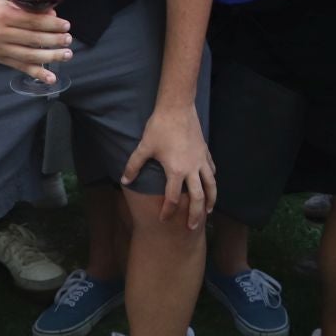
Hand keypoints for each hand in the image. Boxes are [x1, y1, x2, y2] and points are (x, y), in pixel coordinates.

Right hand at [0, 0, 73, 84]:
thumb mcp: (6, 3)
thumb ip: (27, 10)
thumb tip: (52, 15)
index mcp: (4, 16)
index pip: (32, 21)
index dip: (51, 24)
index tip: (66, 25)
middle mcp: (1, 34)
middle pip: (33, 39)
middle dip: (54, 40)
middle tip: (68, 39)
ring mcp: (1, 49)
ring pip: (29, 55)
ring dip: (51, 56)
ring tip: (66, 54)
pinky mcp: (1, 60)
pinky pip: (21, 68)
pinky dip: (37, 73)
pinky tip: (51, 77)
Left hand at [121, 104, 215, 229]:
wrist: (177, 107)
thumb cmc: (159, 127)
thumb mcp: (144, 147)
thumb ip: (133, 166)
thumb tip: (124, 180)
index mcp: (176, 171)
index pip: (173, 198)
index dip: (168, 211)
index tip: (164, 219)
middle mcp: (192, 169)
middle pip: (198, 198)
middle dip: (195, 215)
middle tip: (192, 228)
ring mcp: (201, 160)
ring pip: (211, 185)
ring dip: (210, 200)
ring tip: (208, 211)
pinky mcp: (205, 151)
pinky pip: (211, 169)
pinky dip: (211, 179)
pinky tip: (210, 183)